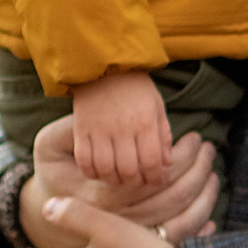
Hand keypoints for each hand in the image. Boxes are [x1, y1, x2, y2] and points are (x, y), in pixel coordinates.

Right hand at [18, 114, 220, 247]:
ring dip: (204, 194)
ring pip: (180, 219)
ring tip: (211, 168)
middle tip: (208, 148)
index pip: (152, 175)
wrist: (47, 217)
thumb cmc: (54, 173)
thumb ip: (72, 130)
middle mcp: (118, 220)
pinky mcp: (139, 247)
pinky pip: (178, 240)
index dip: (180, 156)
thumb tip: (107, 123)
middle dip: (198, 169)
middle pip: (171, 196)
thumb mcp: (49, 145)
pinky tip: (211, 209)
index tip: (194, 137)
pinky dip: (199, 227)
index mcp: (100, 195)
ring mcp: (130, 238)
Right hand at [69, 67, 174, 189]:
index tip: (156, 180)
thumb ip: (162, 136)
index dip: (156, 177)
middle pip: (129, 170)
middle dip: (136, 183)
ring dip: (114, 180)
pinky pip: (84, 160)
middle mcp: (122, 128)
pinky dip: (91, 172)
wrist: (102, 64)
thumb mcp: (156, 107)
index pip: (153, 162)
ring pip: (106, 169)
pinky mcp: (81, 129)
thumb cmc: (135, 87)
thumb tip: (167, 164)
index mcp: (145, 122)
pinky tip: (99, 172)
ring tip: (119, 178)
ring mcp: (99, 130)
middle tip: (137, 182)